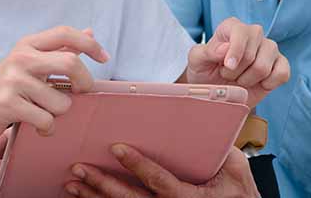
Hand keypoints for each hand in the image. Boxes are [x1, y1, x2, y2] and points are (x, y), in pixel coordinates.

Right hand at [0, 25, 105, 149]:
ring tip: (44, 113)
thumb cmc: (1, 86)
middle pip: (70, 62)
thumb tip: (90, 32)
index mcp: (27, 45)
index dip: (89, 44)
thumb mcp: (28, 62)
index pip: (65, 33)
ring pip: (61, 101)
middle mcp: (21, 58)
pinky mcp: (7, 104)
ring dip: (59, 114)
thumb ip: (59, 50)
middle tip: (81, 93)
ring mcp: (13, 80)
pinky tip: (35, 126)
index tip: (103, 58)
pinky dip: (46, 128)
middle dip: (85, 82)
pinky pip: (46, 120)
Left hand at [64, 145, 259, 197]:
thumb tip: (199, 120)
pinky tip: (82, 195)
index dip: (139, 166)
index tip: (117, 148)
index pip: (162, 183)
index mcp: (194, 197)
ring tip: (73, 183)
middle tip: (80, 168)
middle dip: (104, 184)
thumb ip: (219, 149)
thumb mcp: (236, 169)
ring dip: (95, 197)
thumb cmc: (237, 192)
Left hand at [186, 17, 289, 107]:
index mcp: (232, 27)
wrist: (216, 92)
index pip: (241, 32)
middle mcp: (253, 34)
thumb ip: (206, 52)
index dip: (235, 51)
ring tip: (238, 79)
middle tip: (226, 74)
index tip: (227, 66)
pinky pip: (282, 74)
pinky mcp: (281, 65)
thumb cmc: (205, 71)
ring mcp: (269, 49)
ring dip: (247, 80)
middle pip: (251, 54)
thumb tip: (225, 48)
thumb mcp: (196, 61)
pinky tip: (256, 83)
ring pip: (264, 67)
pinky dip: (267, 84)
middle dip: (235, 71)